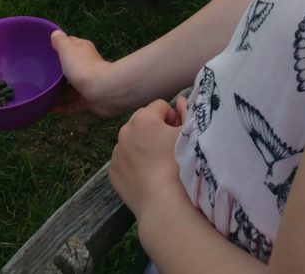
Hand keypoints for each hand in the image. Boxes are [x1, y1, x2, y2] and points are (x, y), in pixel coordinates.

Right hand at [49, 31, 124, 116]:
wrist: (103, 91)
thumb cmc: (83, 66)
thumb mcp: (67, 49)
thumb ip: (60, 42)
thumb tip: (55, 33)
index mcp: (82, 50)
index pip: (69, 46)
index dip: (58, 48)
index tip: (45, 52)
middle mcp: (87, 66)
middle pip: (69, 68)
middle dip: (57, 73)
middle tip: (41, 76)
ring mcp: (89, 84)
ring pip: (71, 88)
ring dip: (59, 92)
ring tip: (43, 95)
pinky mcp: (90, 101)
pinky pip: (74, 104)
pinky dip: (63, 107)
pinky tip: (51, 109)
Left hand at [109, 99, 188, 219]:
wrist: (165, 204)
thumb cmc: (182, 167)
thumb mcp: (191, 136)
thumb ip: (187, 113)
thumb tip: (180, 100)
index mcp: (144, 119)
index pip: (160, 106)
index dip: (173, 118)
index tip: (179, 134)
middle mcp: (124, 131)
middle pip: (142, 121)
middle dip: (155, 129)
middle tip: (169, 148)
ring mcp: (116, 152)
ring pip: (131, 141)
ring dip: (143, 146)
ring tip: (159, 164)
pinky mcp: (113, 171)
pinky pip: (124, 160)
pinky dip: (134, 164)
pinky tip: (148, 176)